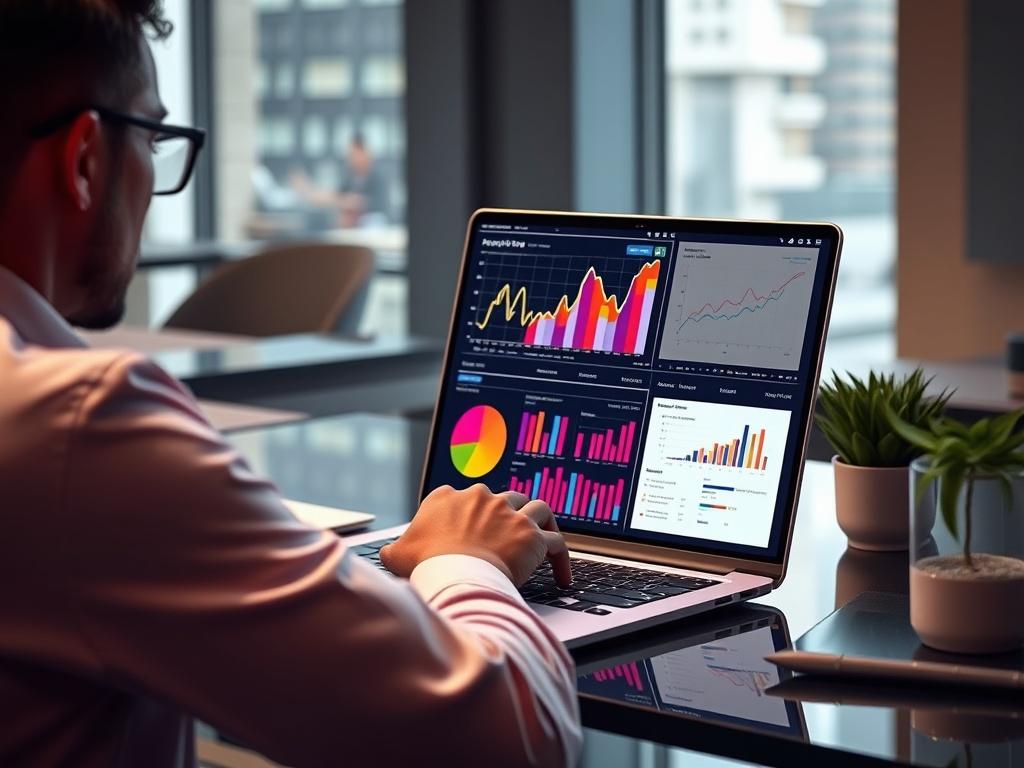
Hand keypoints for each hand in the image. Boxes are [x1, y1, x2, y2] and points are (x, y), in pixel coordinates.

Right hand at [379, 484, 571, 587]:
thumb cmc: (426, 565)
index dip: (469, 515)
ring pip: (536, 508)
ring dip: (540, 522)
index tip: (470, 532)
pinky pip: (556, 542)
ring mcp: (509, 513)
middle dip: (506, 515)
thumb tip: (385, 554)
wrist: (454, 575)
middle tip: (507, 538)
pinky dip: (561, 558)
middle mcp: (482, 497)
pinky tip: (562, 576)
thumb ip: (393, 550)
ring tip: (542, 538)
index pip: (462, 498)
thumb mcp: (397, 555)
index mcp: (448, 497)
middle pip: (503, 498)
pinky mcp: (531, 535)